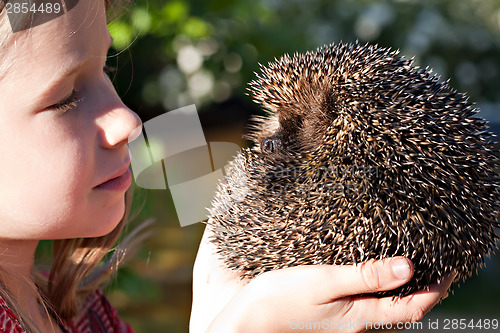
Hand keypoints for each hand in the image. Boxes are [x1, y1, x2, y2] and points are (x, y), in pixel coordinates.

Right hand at [190, 224, 454, 331]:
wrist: (245, 321)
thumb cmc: (279, 302)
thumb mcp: (324, 285)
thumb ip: (365, 278)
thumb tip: (408, 268)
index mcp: (359, 318)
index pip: (412, 308)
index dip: (435, 291)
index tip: (452, 269)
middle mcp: (355, 324)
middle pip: (401, 309)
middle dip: (421, 288)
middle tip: (432, 260)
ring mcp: (341, 321)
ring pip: (382, 306)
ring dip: (398, 286)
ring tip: (405, 259)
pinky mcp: (327, 313)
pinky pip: (362, 302)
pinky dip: (374, 287)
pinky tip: (365, 269)